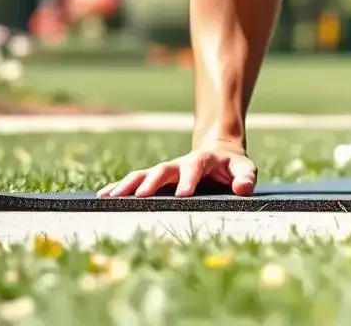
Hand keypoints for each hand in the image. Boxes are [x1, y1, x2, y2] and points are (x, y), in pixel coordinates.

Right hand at [97, 140, 257, 198]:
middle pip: (164, 169)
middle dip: (153, 181)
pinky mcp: (157, 179)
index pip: (196, 166)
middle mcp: (181, 164)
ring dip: (129, 184)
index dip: (190, 179)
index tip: (183, 195)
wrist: (219, 153)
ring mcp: (167, 171)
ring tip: (112, 196)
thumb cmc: (232, 167)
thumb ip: (246, 177)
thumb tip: (243, 189)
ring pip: (145, 174)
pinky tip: (104, 196)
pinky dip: (121, 187)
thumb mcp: (244, 168)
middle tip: (141, 196)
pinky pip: (136, 181)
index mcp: (204, 160)